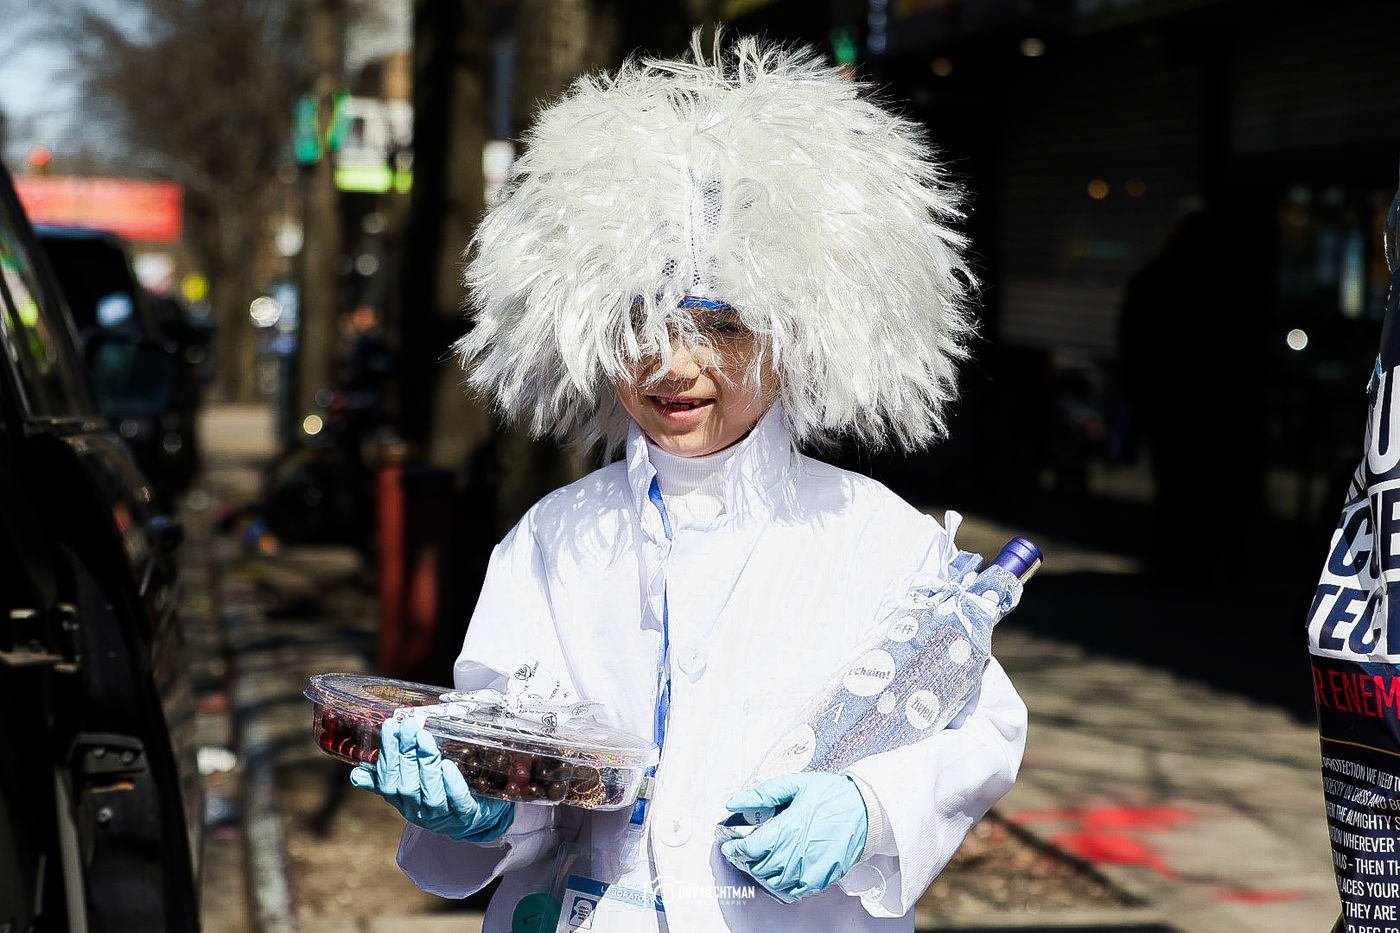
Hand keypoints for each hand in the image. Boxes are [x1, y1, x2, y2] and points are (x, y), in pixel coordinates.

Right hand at [349, 714, 513, 841]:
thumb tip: (356, 774)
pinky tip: (447, 765)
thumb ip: (386, 778)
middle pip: (407, 785)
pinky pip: (458, 803)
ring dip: (426, 765)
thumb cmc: (440, 793)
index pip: (387, 780)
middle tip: (408, 725)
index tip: (390, 726)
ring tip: (425, 739)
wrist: (475, 818)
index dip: (387, 754)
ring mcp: (443, 816)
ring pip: (430, 794)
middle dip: (406, 753)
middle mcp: (418, 811)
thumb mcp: (411, 785)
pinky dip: (452, 784)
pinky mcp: (466, 816)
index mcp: (401, 801)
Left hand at [720, 773, 867, 900]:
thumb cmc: (832, 795)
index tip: (729, 845)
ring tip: (760, 860)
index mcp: (789, 827)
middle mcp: (798, 852)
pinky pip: (795, 890)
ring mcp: (811, 868)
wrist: (867, 811)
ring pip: (774, 882)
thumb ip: (762, 794)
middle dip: (746, 860)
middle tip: (743, 850)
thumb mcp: (795, 784)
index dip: (735, 849)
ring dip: (762, 873)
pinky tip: (781, 871)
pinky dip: (783, 885)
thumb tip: (734, 802)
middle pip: (759, 867)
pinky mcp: (823, 877)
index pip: (750, 848)